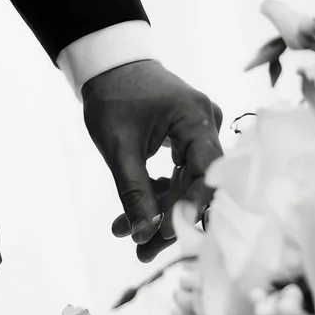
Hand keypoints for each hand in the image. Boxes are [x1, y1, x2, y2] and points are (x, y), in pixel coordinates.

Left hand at [83, 60, 224, 262]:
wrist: (106, 62)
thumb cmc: (112, 96)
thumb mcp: (119, 147)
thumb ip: (134, 191)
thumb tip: (144, 235)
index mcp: (196, 119)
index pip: (207, 175)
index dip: (189, 210)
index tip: (166, 238)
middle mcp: (206, 124)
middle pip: (196, 184)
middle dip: (168, 219)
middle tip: (142, 252)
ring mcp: (197, 130)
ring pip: (185, 183)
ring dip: (158, 210)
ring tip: (130, 239)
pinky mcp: (185, 136)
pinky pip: (178, 172)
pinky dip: (156, 192)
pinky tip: (131, 215)